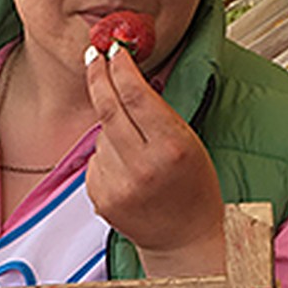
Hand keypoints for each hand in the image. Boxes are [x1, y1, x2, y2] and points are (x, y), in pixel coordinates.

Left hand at [84, 42, 225, 277]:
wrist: (185, 238)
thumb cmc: (193, 187)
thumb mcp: (189, 142)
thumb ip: (159, 113)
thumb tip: (126, 73)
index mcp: (171, 148)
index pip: (136, 95)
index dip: (120, 67)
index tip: (113, 49)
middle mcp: (143, 167)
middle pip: (108, 108)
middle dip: (99, 76)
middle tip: (94, 56)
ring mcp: (119, 185)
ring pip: (102, 135)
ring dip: (112, 128)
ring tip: (137, 149)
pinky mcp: (101, 198)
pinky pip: (97, 160)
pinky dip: (108, 155)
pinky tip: (127, 171)